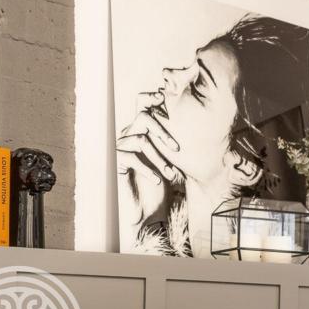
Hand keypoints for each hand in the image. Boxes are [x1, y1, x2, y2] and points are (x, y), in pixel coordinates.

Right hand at [117, 92, 181, 224]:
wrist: (150, 211)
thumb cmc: (163, 186)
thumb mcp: (172, 160)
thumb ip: (173, 142)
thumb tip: (193, 122)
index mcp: (140, 130)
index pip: (141, 104)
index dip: (150, 97)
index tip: (163, 97)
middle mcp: (128, 135)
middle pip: (142, 117)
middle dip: (162, 131)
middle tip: (177, 149)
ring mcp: (120, 148)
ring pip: (142, 141)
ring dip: (159, 159)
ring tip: (170, 174)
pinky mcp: (116, 163)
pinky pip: (132, 158)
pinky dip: (148, 169)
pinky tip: (158, 180)